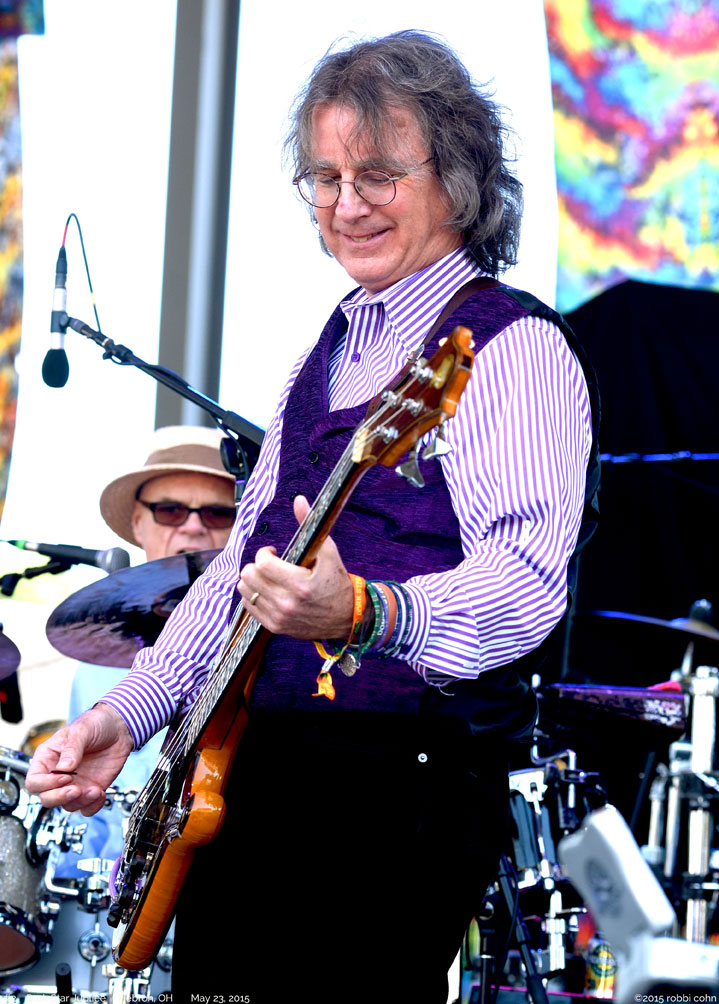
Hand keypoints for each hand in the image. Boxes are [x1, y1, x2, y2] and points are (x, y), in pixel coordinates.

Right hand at [25, 702, 133, 815]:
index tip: (65, 776)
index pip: (34, 781)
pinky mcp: (90, 790)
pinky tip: (101, 793)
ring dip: (80, 801)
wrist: (118, 729)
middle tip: (76, 789)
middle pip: (47, 798)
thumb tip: (63, 768)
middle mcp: (58, 775)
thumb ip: (72, 748)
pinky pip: (86, 808)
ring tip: (94, 790)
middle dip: (60, 798)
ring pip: (67, 806)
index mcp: (47, 759)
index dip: (46, 784)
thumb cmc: (94, 724)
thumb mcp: (81, 730)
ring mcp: (74, 784)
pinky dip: (93, 806)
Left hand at [238, 495, 353, 640]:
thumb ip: (310, 524)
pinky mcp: (274, 627)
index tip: (275, 552)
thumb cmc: (337, 582)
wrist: (346, 618)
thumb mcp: (329, 552)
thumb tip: (298, 499)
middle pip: (249, 576)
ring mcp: (279, 617)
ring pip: (244, 590)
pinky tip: (268, 590)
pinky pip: (248, 606)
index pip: (262, 563)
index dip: (265, 553)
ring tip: (268, 577)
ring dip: (253, 579)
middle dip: (257, 565)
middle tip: (272, 564)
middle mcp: (286, 603)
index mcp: (300, 584)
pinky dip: (253, 594)